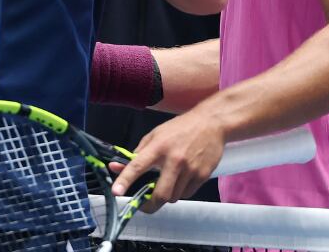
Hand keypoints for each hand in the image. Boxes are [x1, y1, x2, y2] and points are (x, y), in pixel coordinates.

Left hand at [109, 109, 225, 211]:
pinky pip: (187, 194)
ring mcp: (190, 169)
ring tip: (169, 182)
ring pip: (174, 197)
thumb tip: (117, 167)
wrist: (211, 123)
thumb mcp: (156, 135)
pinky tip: (182, 178)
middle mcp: (174, 160)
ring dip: (167, 195)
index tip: (116, 192)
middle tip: (146, 204)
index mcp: (158, 147)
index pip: (138, 165)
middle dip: (151, 204)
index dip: (125, 180)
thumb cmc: (180, 128)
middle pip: (161, 194)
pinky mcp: (203, 175)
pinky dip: (181, 191)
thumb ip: (137, 153)